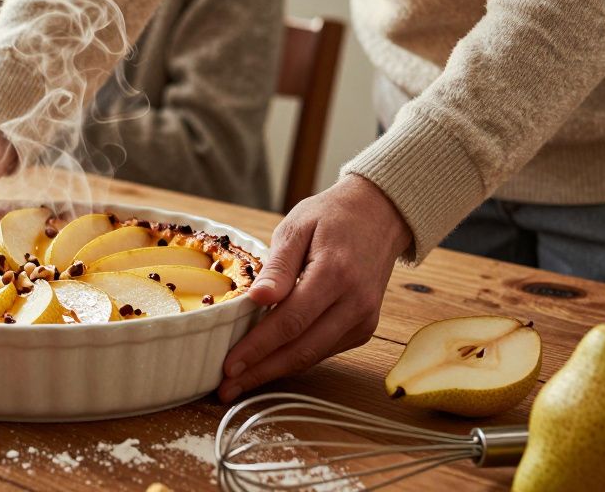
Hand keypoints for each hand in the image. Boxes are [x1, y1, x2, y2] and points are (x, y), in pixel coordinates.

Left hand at [218, 174, 410, 402]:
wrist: (378, 215)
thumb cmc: (330, 217)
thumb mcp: (297, 227)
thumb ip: (278, 266)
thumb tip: (257, 299)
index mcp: (336, 274)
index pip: (290, 322)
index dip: (258, 347)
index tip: (229, 365)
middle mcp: (355, 303)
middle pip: (302, 349)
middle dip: (261, 372)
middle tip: (225, 389)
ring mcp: (364, 319)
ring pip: (313, 355)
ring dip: (275, 371)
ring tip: (240, 383)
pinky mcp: (364, 327)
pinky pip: (324, 350)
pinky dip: (295, 358)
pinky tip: (268, 363)